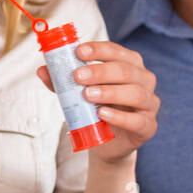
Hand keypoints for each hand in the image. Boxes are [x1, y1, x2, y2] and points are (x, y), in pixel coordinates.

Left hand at [36, 40, 158, 164]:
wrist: (108, 143)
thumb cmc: (96, 110)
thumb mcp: (77, 94)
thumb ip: (62, 82)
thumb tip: (42, 70)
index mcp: (130, 65)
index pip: (117, 51)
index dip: (99, 49)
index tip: (78, 51)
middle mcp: (144, 81)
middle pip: (127, 70)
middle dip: (101, 71)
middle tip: (78, 76)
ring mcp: (150, 104)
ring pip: (137, 93)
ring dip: (110, 92)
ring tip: (88, 96)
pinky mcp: (148, 127)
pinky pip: (138, 120)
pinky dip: (120, 117)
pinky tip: (102, 114)